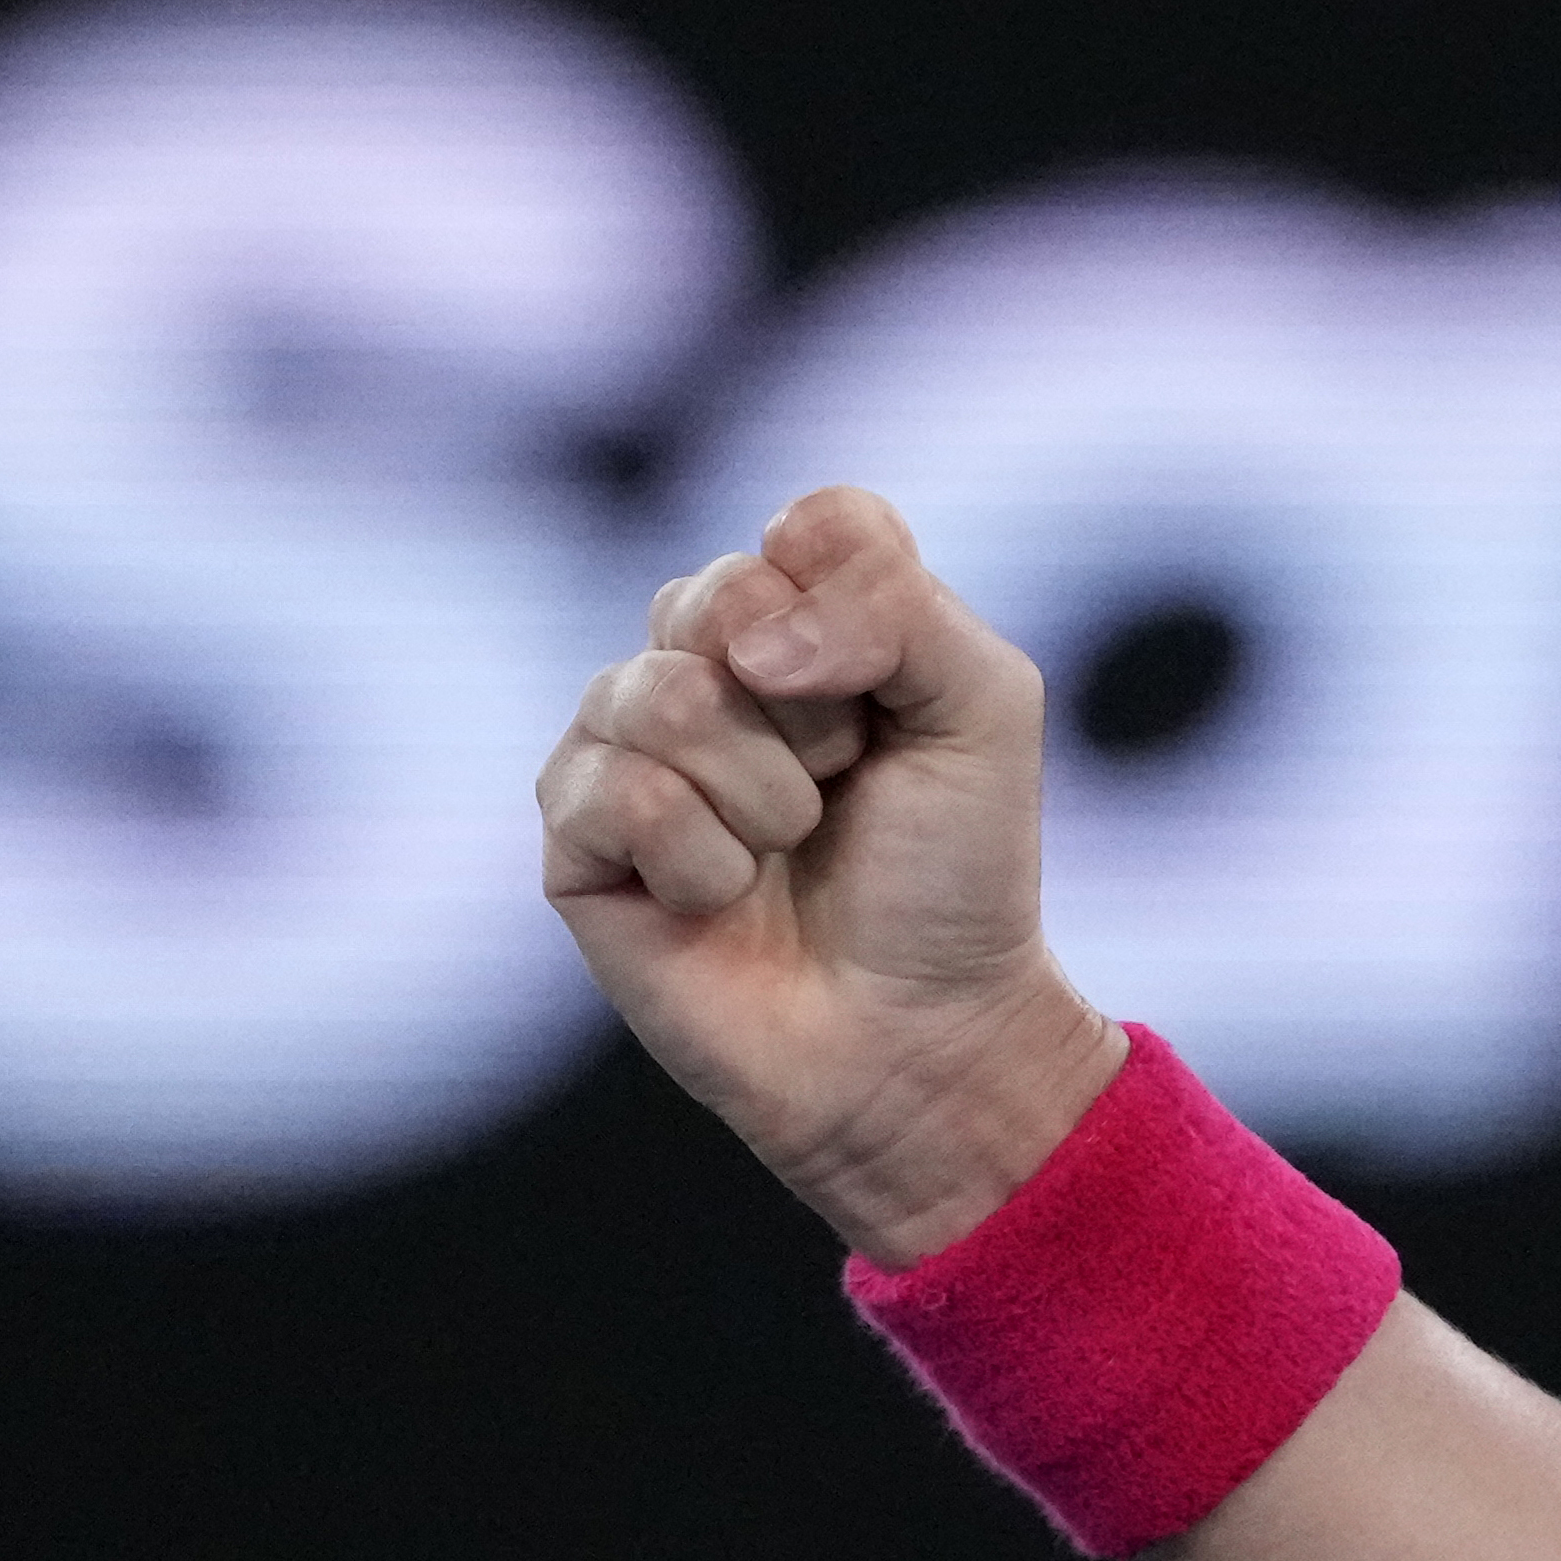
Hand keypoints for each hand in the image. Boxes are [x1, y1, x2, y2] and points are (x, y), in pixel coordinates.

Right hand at [539, 484, 1126, 1261]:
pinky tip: (723, 899)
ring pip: (659, 695)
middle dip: (812, 712)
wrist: (921, 1032)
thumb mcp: (984, 707)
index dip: (859, 614)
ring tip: (787, 848)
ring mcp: (627, 746)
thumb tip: (750, 641)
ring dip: (762, 794)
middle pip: (719, 598)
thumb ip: (897, 608)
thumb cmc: (956, 873)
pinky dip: (700, 859)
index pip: (811, 527)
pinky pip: (617, 795)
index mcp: (807, 612)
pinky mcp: (576, 841)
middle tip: (844, 785)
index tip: (892, 704)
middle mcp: (705, 661)